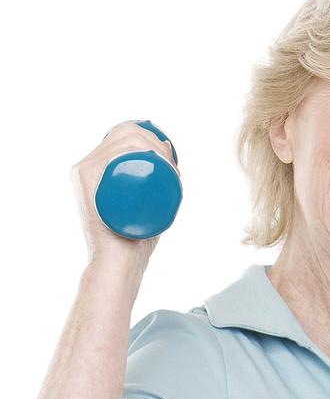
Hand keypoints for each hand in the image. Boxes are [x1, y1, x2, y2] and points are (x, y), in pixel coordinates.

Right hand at [70, 120, 176, 267]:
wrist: (117, 263)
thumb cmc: (134, 241)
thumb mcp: (145, 209)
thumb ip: (153, 191)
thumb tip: (170, 167)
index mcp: (97, 169)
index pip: (124, 137)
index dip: (152, 140)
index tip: (173, 163)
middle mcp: (87, 165)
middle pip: (126, 134)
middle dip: (157, 143)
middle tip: (176, 171)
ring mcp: (84, 170)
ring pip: (124, 139)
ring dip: (154, 144)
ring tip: (172, 171)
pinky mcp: (85, 177)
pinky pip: (112, 151)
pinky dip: (138, 146)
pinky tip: (156, 156)